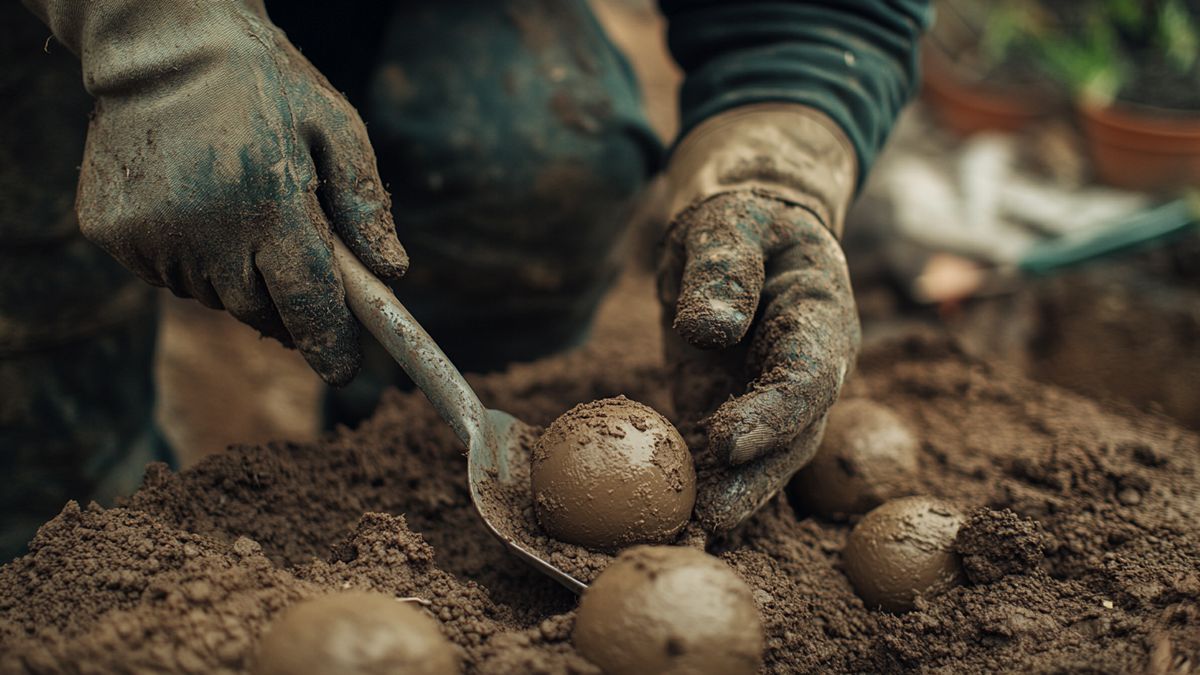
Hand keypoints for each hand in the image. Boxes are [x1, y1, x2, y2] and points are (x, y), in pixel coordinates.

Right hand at [53, 1, 405, 384]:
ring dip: (235, 273)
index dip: (329, 344)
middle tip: (292, 260)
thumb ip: (365, 203)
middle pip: (258, 310)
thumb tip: (392, 273)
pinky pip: (167, 273)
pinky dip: (189, 256)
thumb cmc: (266, 85)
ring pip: (212, 294)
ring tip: (237, 211)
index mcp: (270, 204)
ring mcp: (152, 235)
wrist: (161, 43)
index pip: (306, 302)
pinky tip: (194, 203)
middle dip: (285, 301)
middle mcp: (206, 229)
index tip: (346, 370)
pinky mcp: (113, 233)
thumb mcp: (336, 128)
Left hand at [658, 192, 859, 533]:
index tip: (727, 440)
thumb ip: (724, 266)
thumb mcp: (730, 222)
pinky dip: (703, 484)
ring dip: (733, 493)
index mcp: (820, 316)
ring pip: (765, 455)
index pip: (807, 374)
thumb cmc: (742, 222)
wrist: (742, 233)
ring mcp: (773, 395)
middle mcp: (809, 367)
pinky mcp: (732, 408)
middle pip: (796, 432)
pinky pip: (724, 453)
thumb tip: (710, 327)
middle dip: (757, 477)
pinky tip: (672, 516)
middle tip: (713, 515)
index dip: (773, 412)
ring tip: (690, 530)